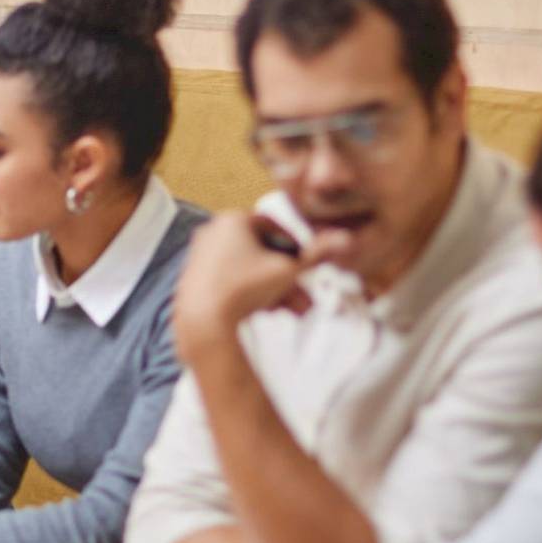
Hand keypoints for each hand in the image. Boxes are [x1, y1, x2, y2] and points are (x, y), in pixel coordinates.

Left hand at [172, 213, 349, 361]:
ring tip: (293, 312)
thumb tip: (347, 239)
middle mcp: (212, 232)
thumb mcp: (288, 270)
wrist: (204, 322)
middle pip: (262, 253)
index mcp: (233, 219)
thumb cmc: (244, 289)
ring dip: (275, 289)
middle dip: (288, 278)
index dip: (295, 247)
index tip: (306, 265)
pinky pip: (230, 281)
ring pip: (248, 270)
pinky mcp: (194, 279)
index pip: (274, 227)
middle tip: (305, 298)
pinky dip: (250, 293)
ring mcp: (200, 256)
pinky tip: (267, 311)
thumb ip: (317, 255)